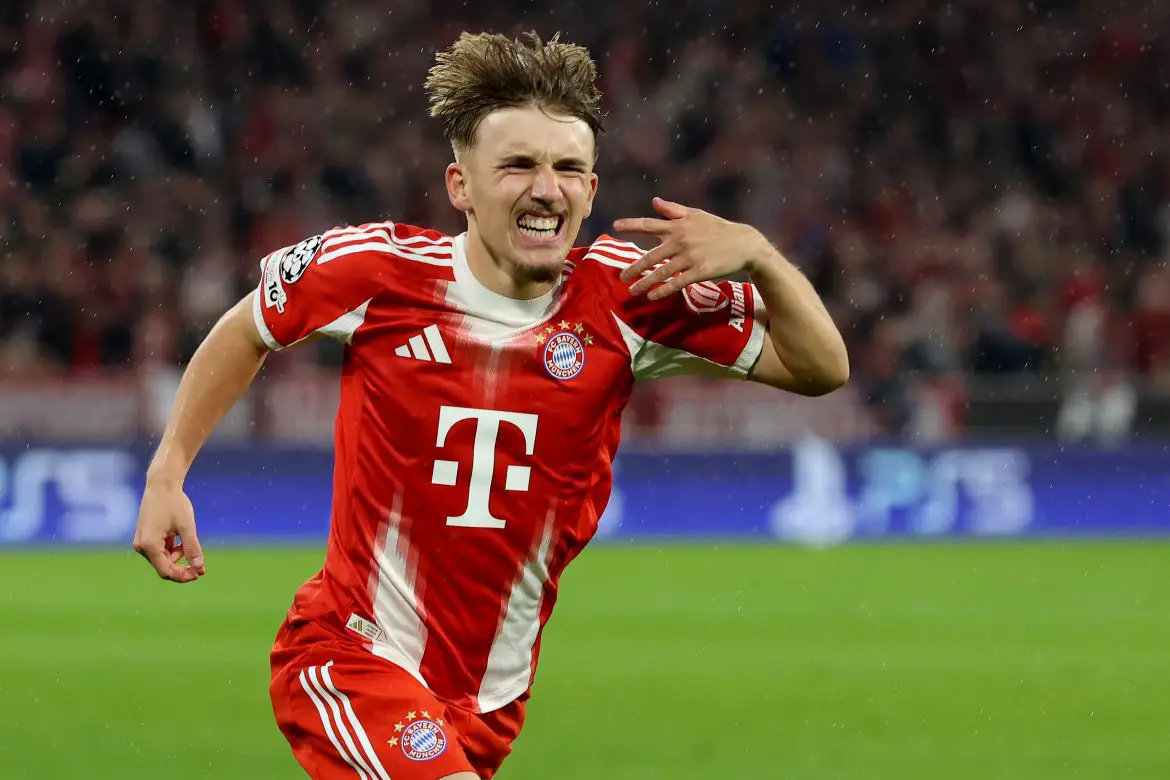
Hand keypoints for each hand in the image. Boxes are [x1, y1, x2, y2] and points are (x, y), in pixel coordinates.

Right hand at [132, 478, 204, 582]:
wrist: (161, 484)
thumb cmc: (174, 503)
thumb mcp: (187, 526)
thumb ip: (192, 548)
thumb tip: (200, 569)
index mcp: (150, 545)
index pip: (166, 571)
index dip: (183, 576)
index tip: (199, 574)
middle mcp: (141, 546)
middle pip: (163, 567)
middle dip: (182, 568)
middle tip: (201, 567)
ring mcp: (141, 542)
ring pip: (162, 559)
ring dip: (178, 555)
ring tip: (187, 538)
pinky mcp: (144, 537)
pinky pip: (159, 550)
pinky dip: (172, 548)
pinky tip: (179, 537)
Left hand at [614, 197, 771, 299]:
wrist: (744, 244)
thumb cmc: (718, 228)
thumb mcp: (696, 215)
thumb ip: (673, 210)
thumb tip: (654, 201)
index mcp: (678, 225)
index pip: (649, 224)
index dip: (631, 224)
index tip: (614, 226)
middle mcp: (681, 240)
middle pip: (651, 256)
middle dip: (634, 268)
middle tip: (621, 277)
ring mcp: (690, 257)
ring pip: (661, 272)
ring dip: (645, 283)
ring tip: (632, 292)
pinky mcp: (700, 271)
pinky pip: (677, 283)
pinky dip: (663, 290)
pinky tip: (653, 297)